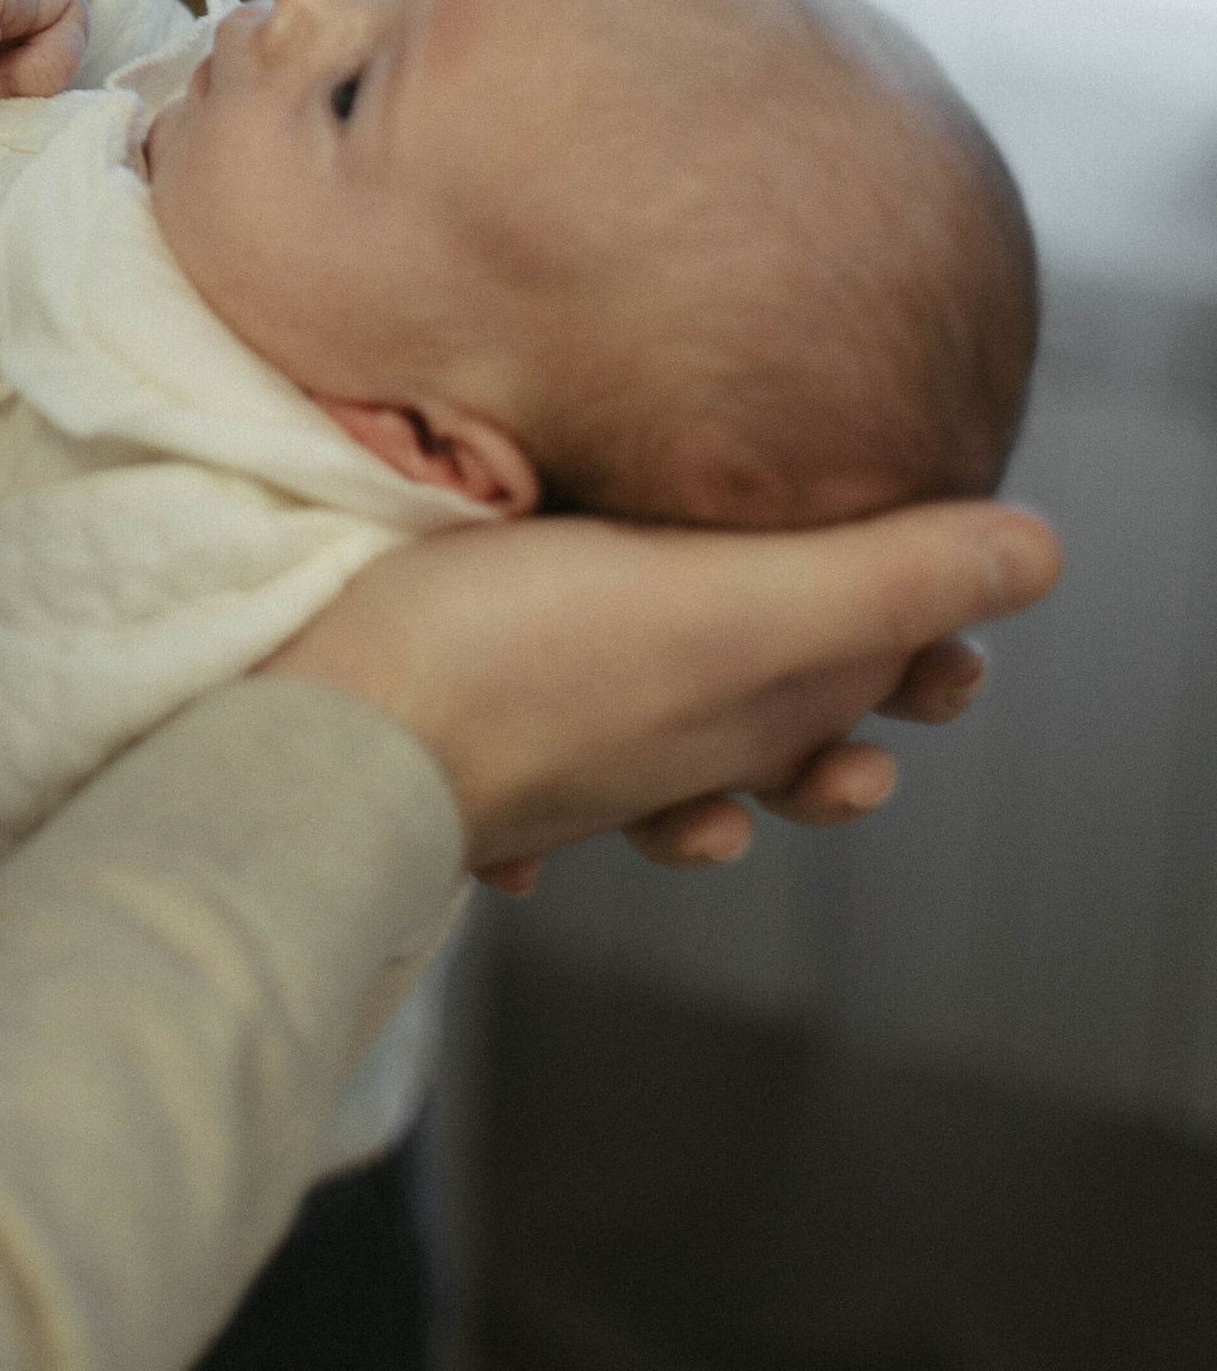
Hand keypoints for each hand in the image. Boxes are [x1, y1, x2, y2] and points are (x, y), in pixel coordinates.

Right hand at [262, 499, 1059, 880]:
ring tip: (726, 807)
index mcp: (729, 715)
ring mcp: (561, 752)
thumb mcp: (729, 607)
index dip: (913, 659)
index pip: (849, 693)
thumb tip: (1038, 555)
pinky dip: (552, 792)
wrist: (331, 737)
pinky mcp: (469, 732)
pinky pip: (529, 769)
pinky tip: (545, 814)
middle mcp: (655, 747)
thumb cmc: (519, 662)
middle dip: (823, 730)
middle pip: (762, 734)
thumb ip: (881, 585)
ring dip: (704, 778)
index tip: (951, 647)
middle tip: (872, 711)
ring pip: (654, 762)